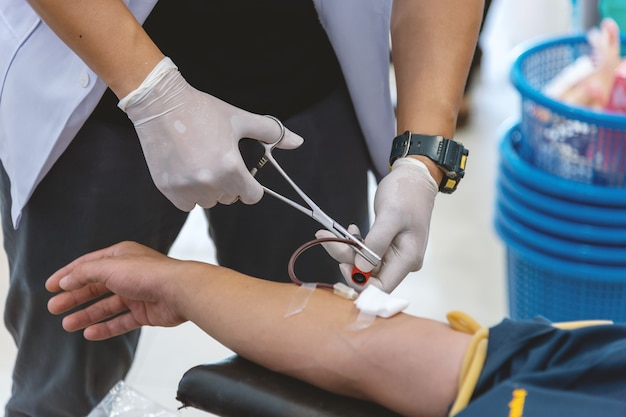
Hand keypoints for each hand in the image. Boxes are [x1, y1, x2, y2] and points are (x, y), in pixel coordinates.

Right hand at [46, 241, 189, 339]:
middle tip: (54, 308)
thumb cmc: (148, 273)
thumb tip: (66, 280)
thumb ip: (84, 273)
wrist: (178, 291)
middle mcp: (128, 273)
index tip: (50, 286)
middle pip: (95, 286)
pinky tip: (90, 333)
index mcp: (121, 256)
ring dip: (87, 314)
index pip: (88, 264)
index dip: (68, 275)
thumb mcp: (108, 267)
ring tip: (67, 324)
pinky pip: (122, 321)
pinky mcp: (146, 312)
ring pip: (107, 305)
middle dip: (74, 297)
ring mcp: (137, 293)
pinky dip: (106, 327)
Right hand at [122, 58, 303, 210]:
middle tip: (216, 159)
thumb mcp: (240, 119)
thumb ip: (272, 133)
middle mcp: (209, 182)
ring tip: (200, 163)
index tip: (242, 174)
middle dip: (228, 184)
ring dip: (208, 190)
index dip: (250, 186)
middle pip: (229, 199)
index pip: (252, 196)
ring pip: (208, 203)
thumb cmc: (203, 110)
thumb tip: (298, 142)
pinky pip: (187, 205)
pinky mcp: (168, 189)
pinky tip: (186, 171)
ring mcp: (186, 187)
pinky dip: (189, 194)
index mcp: (230, 167)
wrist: (160, 104)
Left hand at [317, 158, 437, 291]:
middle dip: (347, 259)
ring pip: (364, 264)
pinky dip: (354, 244)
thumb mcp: (390, 215)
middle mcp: (402, 262)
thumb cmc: (406, 193)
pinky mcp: (387, 247)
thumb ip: (377, 243)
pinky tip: (351, 231)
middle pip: (369, 275)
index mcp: (408, 258)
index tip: (341, 263)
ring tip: (330, 233)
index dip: (360, 281)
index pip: (382, 287)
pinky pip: (366, 253)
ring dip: (347, 250)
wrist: (414, 178)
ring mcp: (395, 255)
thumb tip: (362, 269)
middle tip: (326, 238)